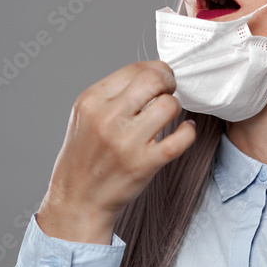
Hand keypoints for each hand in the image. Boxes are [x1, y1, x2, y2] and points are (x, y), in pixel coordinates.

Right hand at [36, 60, 195, 243]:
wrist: (77, 198)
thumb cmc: (85, 155)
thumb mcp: (86, 115)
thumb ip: (114, 94)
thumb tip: (153, 74)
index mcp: (91, 101)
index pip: (135, 69)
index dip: (157, 70)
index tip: (161, 78)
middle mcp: (107, 118)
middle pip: (154, 80)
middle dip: (169, 82)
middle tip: (169, 91)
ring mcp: (126, 142)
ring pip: (169, 105)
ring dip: (176, 108)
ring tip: (169, 115)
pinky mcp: (144, 164)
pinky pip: (181, 138)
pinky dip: (188, 131)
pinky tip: (184, 131)